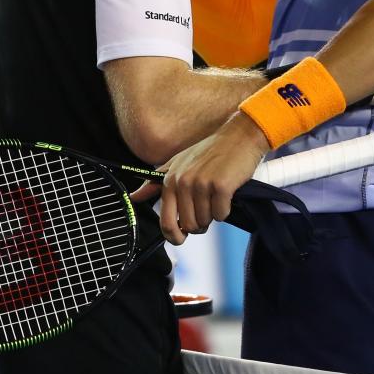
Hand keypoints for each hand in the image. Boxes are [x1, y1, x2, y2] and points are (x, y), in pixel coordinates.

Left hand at [131, 112, 269, 244]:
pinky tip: (227, 193)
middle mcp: (183, 181)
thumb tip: (134, 197)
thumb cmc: (210, 151)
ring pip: (205, 222)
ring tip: (216, 195)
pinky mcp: (220, 186)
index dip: (175, 236)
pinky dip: (226, 209)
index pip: (166, 221)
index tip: (182, 237)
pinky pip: (221, 215)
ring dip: (213, 214)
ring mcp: (201, 183)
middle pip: (188, 226)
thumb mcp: (178, 163)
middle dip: (199, 226)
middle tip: (206, 210)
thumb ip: (155, 182)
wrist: (239, 136)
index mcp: (170, 179)